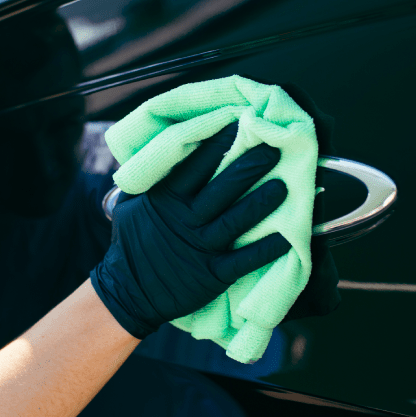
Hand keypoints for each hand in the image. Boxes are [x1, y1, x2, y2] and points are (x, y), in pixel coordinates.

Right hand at [91, 123, 291, 338]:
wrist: (128, 293)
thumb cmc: (134, 243)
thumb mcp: (132, 204)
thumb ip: (152, 179)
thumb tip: (167, 147)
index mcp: (166, 198)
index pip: (195, 165)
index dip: (218, 143)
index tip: (240, 123)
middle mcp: (185, 220)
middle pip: (222, 188)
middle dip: (249, 166)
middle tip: (273, 148)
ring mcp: (200, 247)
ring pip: (236, 220)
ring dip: (261, 202)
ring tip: (284, 185)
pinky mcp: (212, 274)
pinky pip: (244, 260)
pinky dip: (266, 249)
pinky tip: (287, 236)